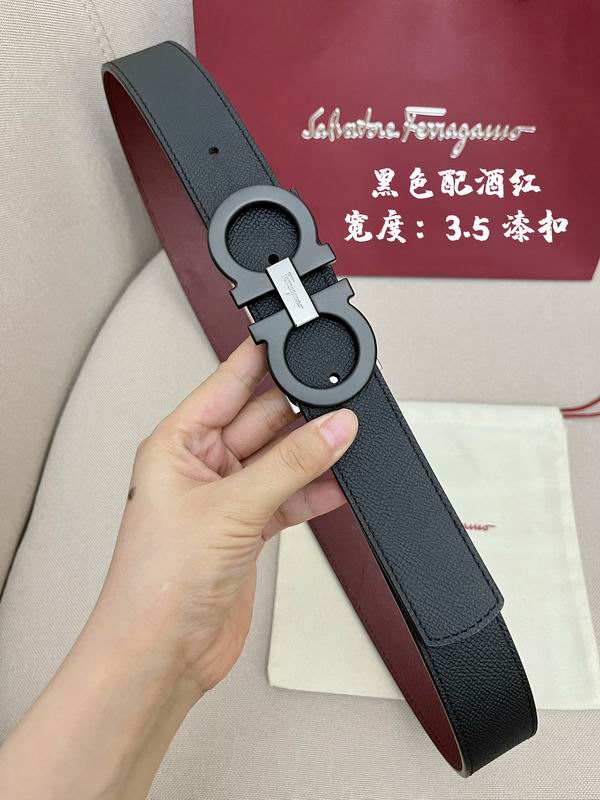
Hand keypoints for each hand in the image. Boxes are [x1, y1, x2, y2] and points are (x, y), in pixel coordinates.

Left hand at [99, 337, 357, 698]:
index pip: (225, 385)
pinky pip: (288, 497)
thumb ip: (290, 466)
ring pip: (279, 460)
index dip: (259, 360)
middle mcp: (200, 468)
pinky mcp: (246, 530)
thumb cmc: (156, 584)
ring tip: (347, 440)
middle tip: (339, 405)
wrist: (161, 655)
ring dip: (311, 454)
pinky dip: (313, 492)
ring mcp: (226, 499)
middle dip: (299, 413)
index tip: (295, 339)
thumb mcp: (231, 509)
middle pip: (261, 422)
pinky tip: (338, 484)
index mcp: (175, 445)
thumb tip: (332, 428)